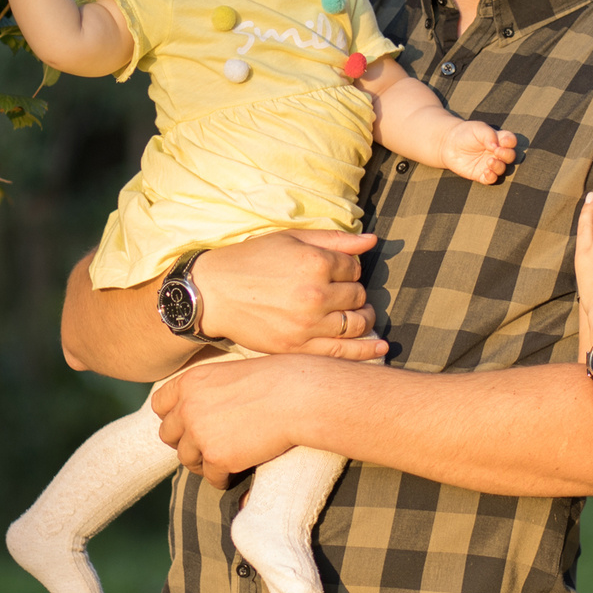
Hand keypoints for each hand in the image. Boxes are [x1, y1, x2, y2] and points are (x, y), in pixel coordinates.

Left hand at [151, 354, 318, 483]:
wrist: (297, 396)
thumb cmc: (275, 380)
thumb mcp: (230, 374)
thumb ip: (207, 392)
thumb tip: (198, 414)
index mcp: (190, 382)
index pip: (160, 405)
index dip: (173, 418)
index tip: (187, 425)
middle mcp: (187, 407)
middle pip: (168, 435)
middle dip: (185, 443)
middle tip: (205, 447)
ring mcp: (199, 433)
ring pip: (187, 459)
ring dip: (202, 463)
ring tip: (222, 461)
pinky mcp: (216, 457)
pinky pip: (211, 477)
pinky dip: (222, 478)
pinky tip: (236, 472)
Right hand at [196, 230, 387, 359]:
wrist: (213, 294)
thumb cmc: (250, 261)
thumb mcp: (290, 239)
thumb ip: (334, 240)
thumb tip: (372, 240)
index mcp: (315, 262)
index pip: (354, 269)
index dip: (349, 271)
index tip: (338, 273)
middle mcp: (316, 294)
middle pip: (358, 297)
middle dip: (355, 295)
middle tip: (344, 294)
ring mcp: (308, 324)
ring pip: (356, 325)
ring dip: (364, 320)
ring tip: (361, 317)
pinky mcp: (298, 348)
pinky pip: (341, 353)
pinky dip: (366, 352)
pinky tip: (380, 349)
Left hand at [442, 119, 519, 184]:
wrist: (448, 143)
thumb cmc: (465, 133)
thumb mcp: (477, 129)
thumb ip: (488, 135)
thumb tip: (496, 146)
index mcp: (498, 139)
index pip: (511, 141)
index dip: (511, 142)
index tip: (503, 142)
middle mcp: (496, 153)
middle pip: (510, 156)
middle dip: (507, 155)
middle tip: (497, 151)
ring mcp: (489, 164)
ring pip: (502, 169)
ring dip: (498, 166)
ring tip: (489, 161)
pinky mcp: (481, 174)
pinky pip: (491, 179)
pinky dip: (491, 177)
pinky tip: (486, 171)